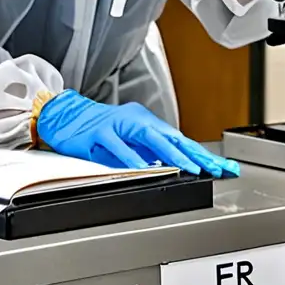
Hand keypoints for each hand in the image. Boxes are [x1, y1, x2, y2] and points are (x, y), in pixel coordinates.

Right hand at [36, 90, 239, 177]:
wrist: (62, 115)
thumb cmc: (95, 130)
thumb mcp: (127, 140)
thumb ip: (148, 151)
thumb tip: (176, 165)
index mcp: (143, 121)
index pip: (178, 138)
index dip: (201, 153)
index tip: (222, 167)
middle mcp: (133, 119)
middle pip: (169, 136)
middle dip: (194, 154)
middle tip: (214, 168)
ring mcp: (115, 123)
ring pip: (148, 137)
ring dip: (171, 154)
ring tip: (189, 168)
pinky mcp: (97, 132)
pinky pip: (118, 146)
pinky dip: (132, 158)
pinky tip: (145, 168)